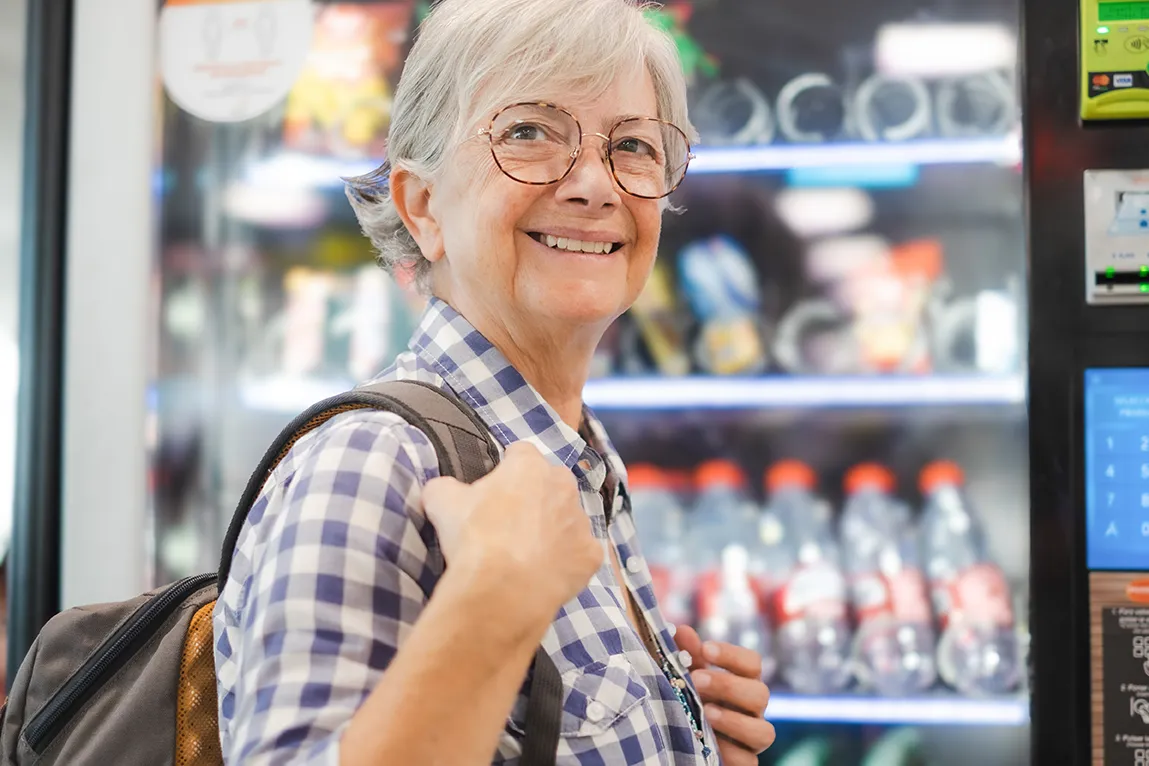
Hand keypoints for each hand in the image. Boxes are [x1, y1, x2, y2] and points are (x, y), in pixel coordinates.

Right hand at [423, 442, 603, 621]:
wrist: (502, 589)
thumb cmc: (474, 537)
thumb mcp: (440, 501)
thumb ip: (444, 487)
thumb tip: (442, 490)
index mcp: (529, 466)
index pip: (521, 454)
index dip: (507, 470)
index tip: (495, 490)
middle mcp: (563, 486)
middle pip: (551, 484)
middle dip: (535, 497)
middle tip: (510, 523)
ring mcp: (581, 522)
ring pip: (568, 519)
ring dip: (553, 529)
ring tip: (527, 554)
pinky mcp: (591, 556)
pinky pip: (580, 554)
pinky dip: (566, 562)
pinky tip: (545, 575)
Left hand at [674, 625, 774, 764]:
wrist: (684, 740)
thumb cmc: (690, 699)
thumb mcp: (687, 677)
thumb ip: (687, 656)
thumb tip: (681, 630)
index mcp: (743, 683)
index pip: (752, 664)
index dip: (732, 655)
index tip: (706, 648)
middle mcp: (753, 710)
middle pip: (760, 694)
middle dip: (728, 685)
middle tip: (697, 680)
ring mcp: (752, 739)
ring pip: (764, 732)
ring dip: (734, 721)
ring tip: (706, 712)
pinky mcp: (744, 762)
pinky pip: (748, 761)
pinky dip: (730, 752)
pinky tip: (707, 743)